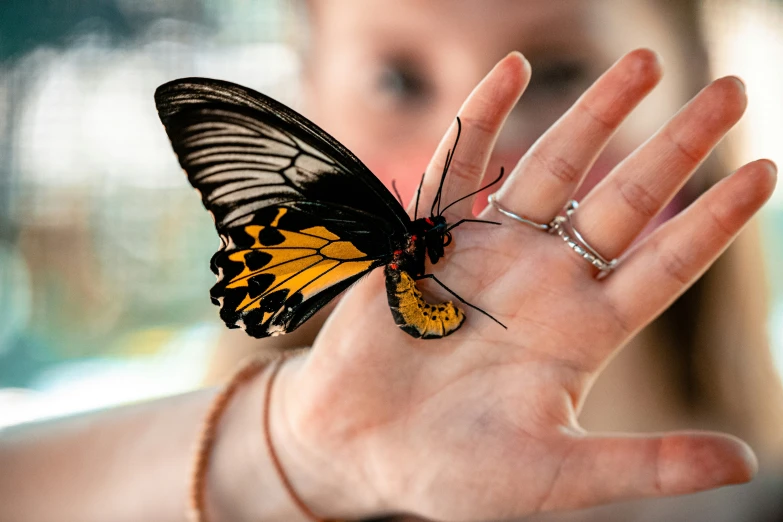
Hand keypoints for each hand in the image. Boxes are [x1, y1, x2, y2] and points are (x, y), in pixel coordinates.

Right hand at [271, 50, 773, 520]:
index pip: (665, 263)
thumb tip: (746, 463)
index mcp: (583, 333)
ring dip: (597, 114)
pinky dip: (482, 119)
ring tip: (647, 63)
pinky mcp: (428, 240)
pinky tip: (512, 69)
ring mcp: (489, 255)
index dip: (715, 219)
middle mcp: (544, 283)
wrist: (359, 448)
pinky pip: (458, 169)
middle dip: (677, 145)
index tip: (766, 171)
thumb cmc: (453, 471)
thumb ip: (645, 465)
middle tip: (732, 89)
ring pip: (554, 170)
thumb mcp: (557, 476)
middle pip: (625, 200)